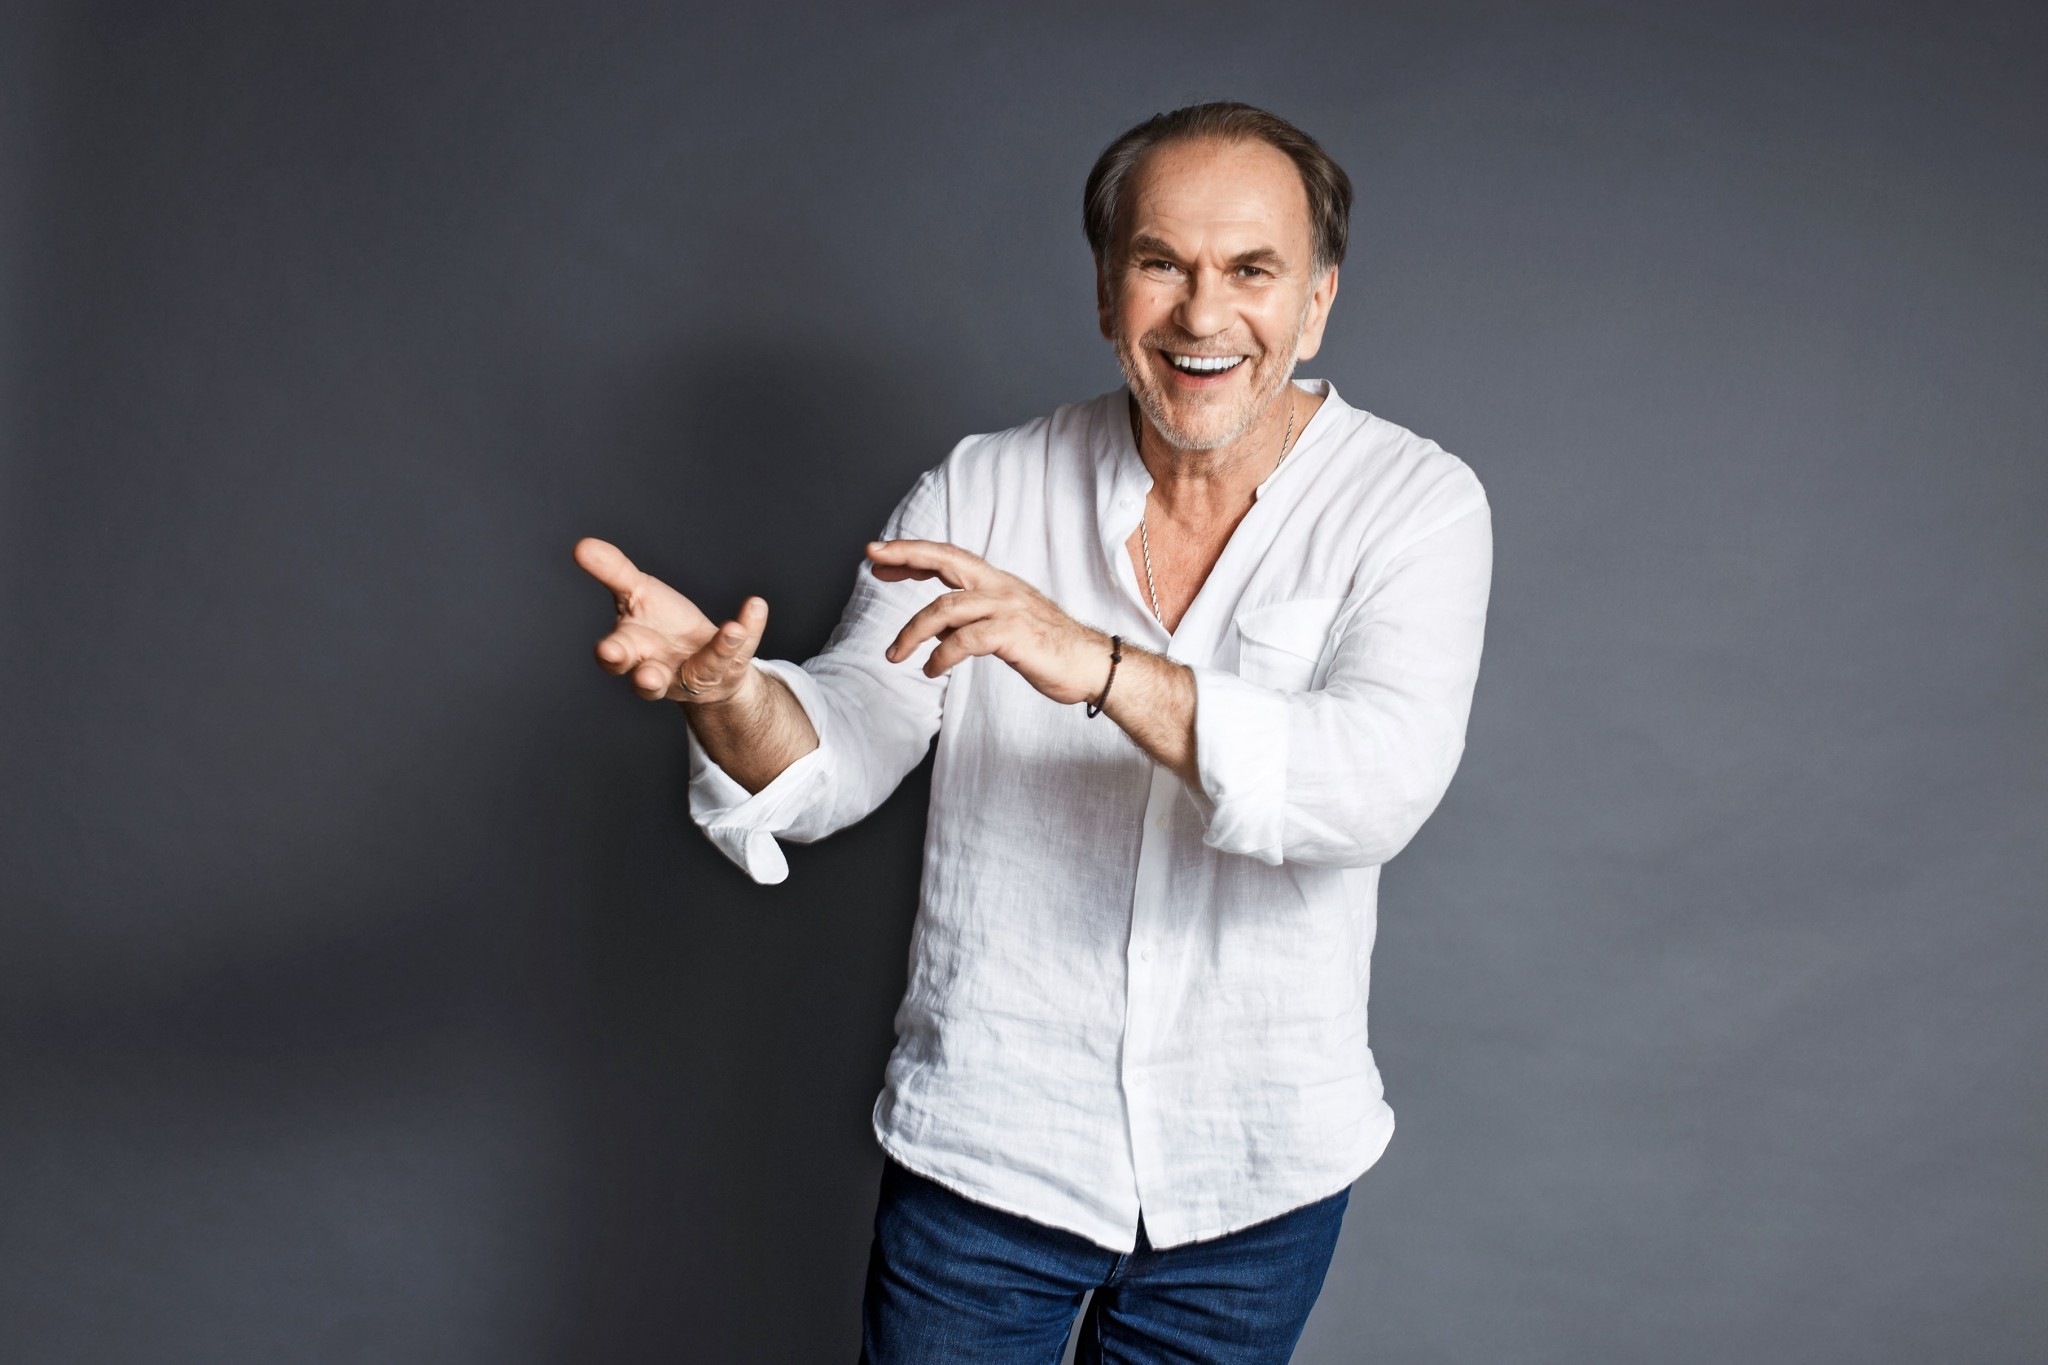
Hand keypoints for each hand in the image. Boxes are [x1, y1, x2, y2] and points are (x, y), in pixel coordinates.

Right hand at [573, 537, 766, 704]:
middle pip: (648, 682)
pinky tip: (756, 606)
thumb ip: (612, 572)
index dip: (611, 655)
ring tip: (731, 630)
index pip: (615, 657)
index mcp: (631, 651)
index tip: (607, 650)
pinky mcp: (727, 669)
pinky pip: (740, 650)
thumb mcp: (635, 593)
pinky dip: (749, 626)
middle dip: (646, 679)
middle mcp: (659, 670)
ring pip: (704, 670)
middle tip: (648, 676)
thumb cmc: (659, 626)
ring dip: (717, 652)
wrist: (697, 656)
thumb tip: (581, 545)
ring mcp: (696, 673)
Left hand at [869, 539, 1112, 705]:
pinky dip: (941, 656)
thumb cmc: (1050, 649)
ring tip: (895, 655)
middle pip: (945, 561)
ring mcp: (1007, 608)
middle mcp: (1000, 588)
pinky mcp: (1013, 633)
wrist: (1093, 665)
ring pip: (945, 608)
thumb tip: (936, 632)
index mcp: (997, 583)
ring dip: (913, 632)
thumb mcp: (1004, 627)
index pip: (949, 558)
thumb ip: (972, 622)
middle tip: (872, 558)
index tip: (880, 554)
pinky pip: (964, 641)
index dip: (913, 553)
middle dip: (906, 556)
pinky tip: (931, 670)